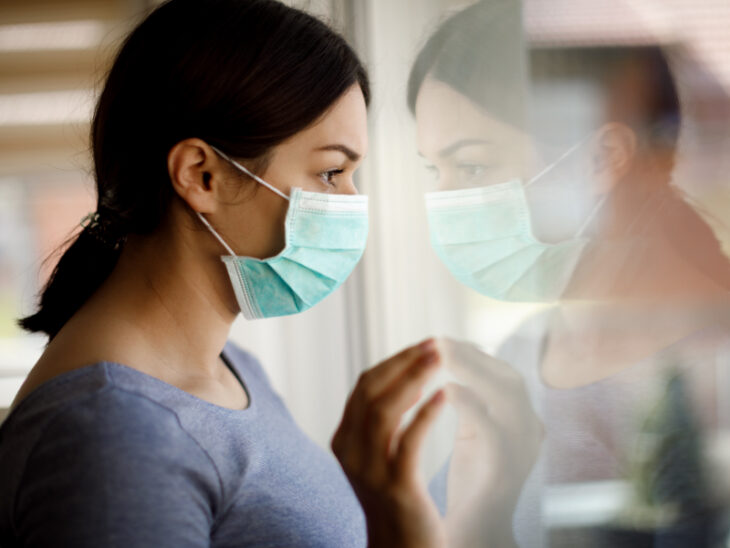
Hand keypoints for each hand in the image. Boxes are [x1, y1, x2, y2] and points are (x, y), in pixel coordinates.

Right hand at [331, 338, 447, 547]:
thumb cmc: (399, 498)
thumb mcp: (381, 455)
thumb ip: (383, 420)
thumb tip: (407, 375)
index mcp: (345, 439)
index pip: (365, 385)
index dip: (395, 361)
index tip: (424, 345)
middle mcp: (350, 451)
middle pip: (371, 391)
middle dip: (404, 363)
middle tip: (435, 344)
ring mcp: (369, 470)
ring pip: (384, 411)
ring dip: (414, 379)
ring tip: (441, 359)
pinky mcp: (394, 487)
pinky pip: (408, 442)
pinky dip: (426, 415)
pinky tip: (446, 396)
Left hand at [440, 339, 543, 547]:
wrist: (478, 529)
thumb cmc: (473, 479)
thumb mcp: (475, 432)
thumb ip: (473, 399)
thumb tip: (452, 357)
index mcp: (523, 420)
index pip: (505, 373)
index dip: (475, 353)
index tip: (443, 340)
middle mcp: (531, 431)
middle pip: (511, 378)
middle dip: (474, 356)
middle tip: (440, 342)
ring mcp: (523, 450)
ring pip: (508, 396)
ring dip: (474, 371)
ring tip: (442, 356)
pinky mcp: (508, 469)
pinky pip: (494, 428)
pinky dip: (473, 404)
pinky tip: (448, 391)